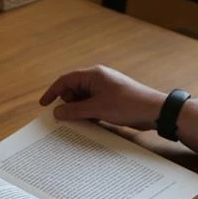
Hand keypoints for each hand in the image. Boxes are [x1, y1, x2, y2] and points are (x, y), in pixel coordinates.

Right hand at [39, 65, 165, 129]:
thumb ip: (75, 110)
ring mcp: (105, 90)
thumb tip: (57, 111)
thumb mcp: (97, 109)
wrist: (154, 111)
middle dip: (67, 103)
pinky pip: (93, 105)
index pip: (66, 80)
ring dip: (79, 110)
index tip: (44, 104)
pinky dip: (88, 113)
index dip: (53, 92)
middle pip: (73, 89)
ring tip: (78, 122)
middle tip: (65, 117)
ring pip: (83, 99)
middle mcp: (98, 79)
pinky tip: (90, 123)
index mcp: (93, 75)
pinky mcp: (111, 100)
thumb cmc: (128, 104)